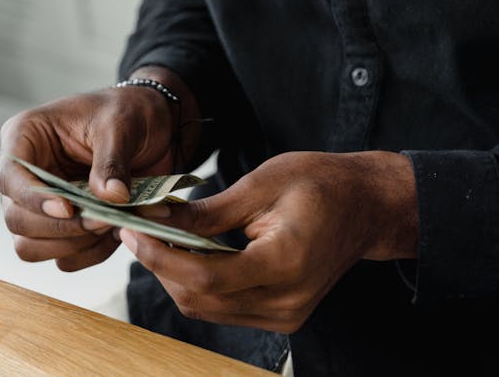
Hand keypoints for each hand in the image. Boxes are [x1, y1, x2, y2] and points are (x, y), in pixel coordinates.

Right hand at [0, 74, 193, 272]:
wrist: (153, 125)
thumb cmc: (127, 111)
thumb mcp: (121, 124)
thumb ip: (112, 160)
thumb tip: (110, 197)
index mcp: (26, 136)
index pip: (11, 177)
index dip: (33, 199)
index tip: (68, 208)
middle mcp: (27, 174)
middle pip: (17, 219)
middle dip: (60, 227)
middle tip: (103, 220)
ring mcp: (41, 204)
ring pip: (32, 246)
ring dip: (72, 244)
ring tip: (112, 225)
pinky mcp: (62, 225)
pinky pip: (63, 256)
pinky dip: (89, 252)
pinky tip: (115, 233)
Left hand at [119, 149, 417, 332]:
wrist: (366, 206)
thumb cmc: (321, 182)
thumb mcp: (264, 181)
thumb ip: (212, 210)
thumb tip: (160, 219)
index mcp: (284, 263)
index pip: (206, 276)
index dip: (161, 257)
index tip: (132, 232)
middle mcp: (285, 302)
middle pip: (201, 300)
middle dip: (161, 266)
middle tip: (136, 230)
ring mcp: (285, 315)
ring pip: (209, 309)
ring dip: (176, 277)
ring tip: (156, 238)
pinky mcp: (282, 316)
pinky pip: (226, 307)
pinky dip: (200, 283)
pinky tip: (188, 253)